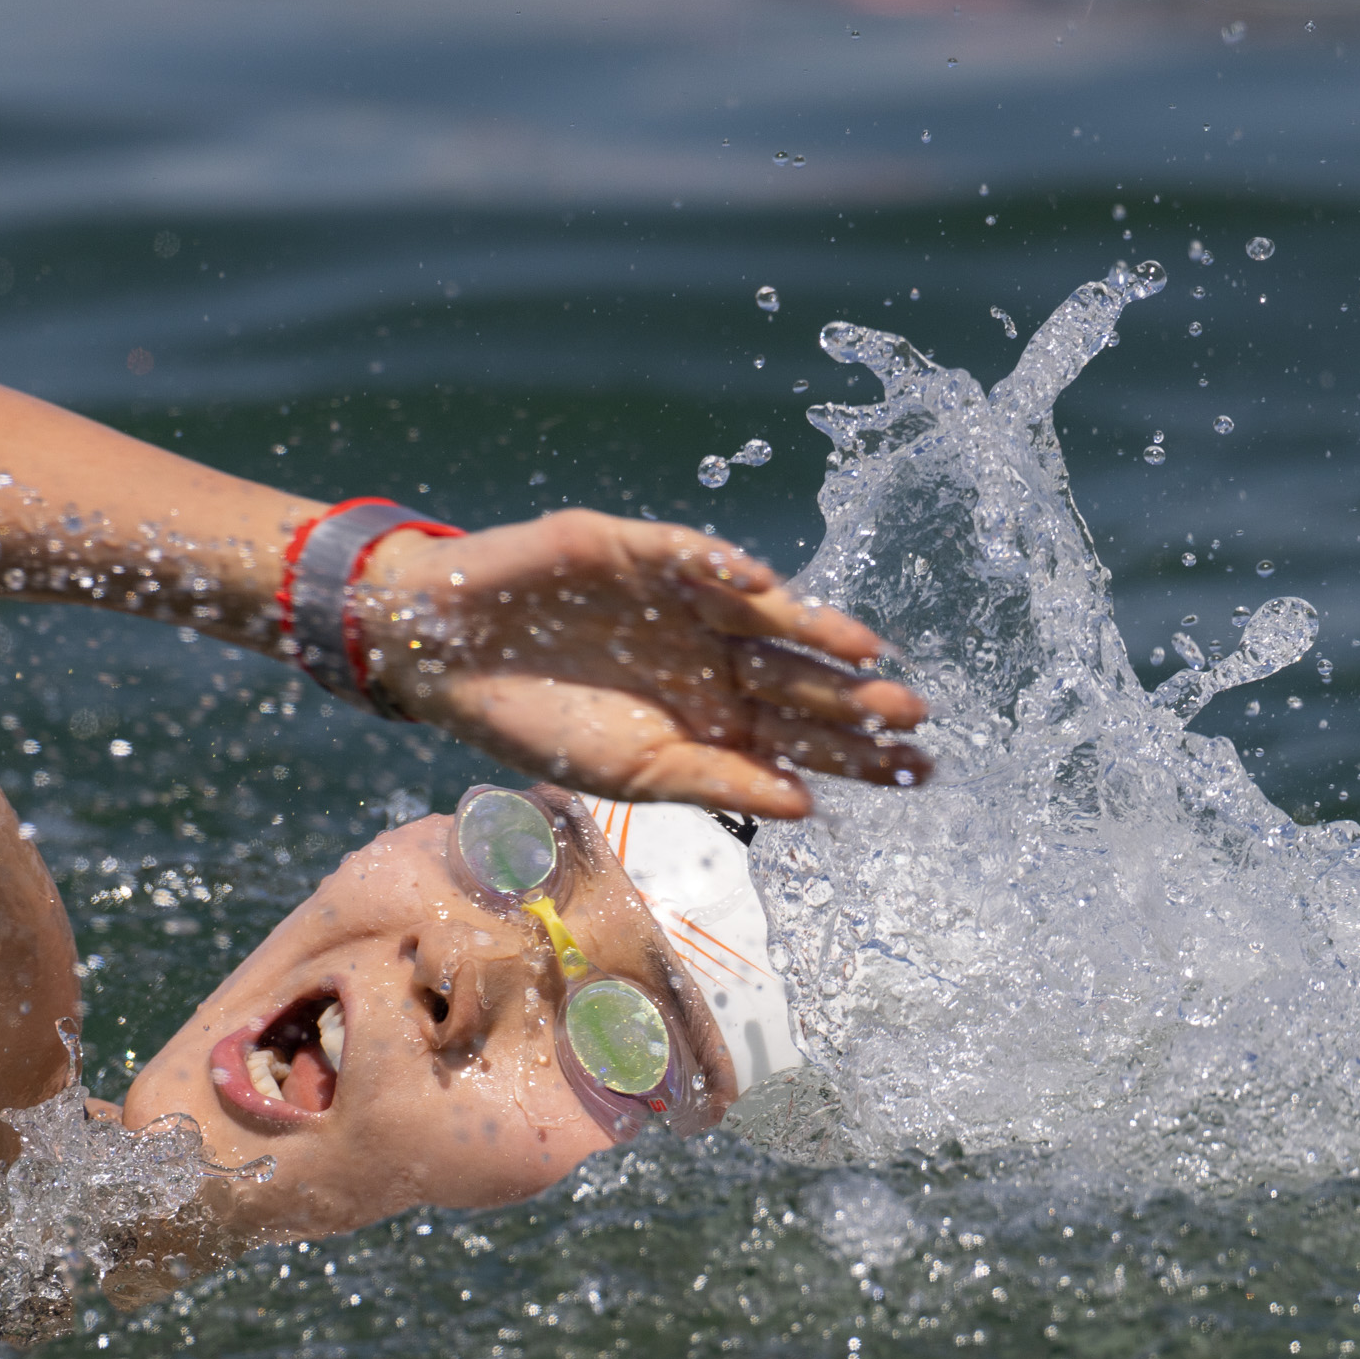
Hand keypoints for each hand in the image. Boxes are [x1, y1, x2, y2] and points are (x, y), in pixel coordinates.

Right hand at [355, 510, 929, 817]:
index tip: (917, 774)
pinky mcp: (636, 550)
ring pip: (763, 615)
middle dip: (852, 698)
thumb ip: (715, 783)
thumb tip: (806, 808)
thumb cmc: (530, 723)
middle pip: (797, 677)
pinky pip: (689, 556)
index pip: (800, 737)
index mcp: (709, 715)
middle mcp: (708, 655)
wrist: (442, 657)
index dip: (857, 753)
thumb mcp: (628, 771)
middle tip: (914, 716)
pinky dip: (720, 568)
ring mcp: (679, 601)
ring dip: (811, 628)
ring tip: (864, 651)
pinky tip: (757, 586)